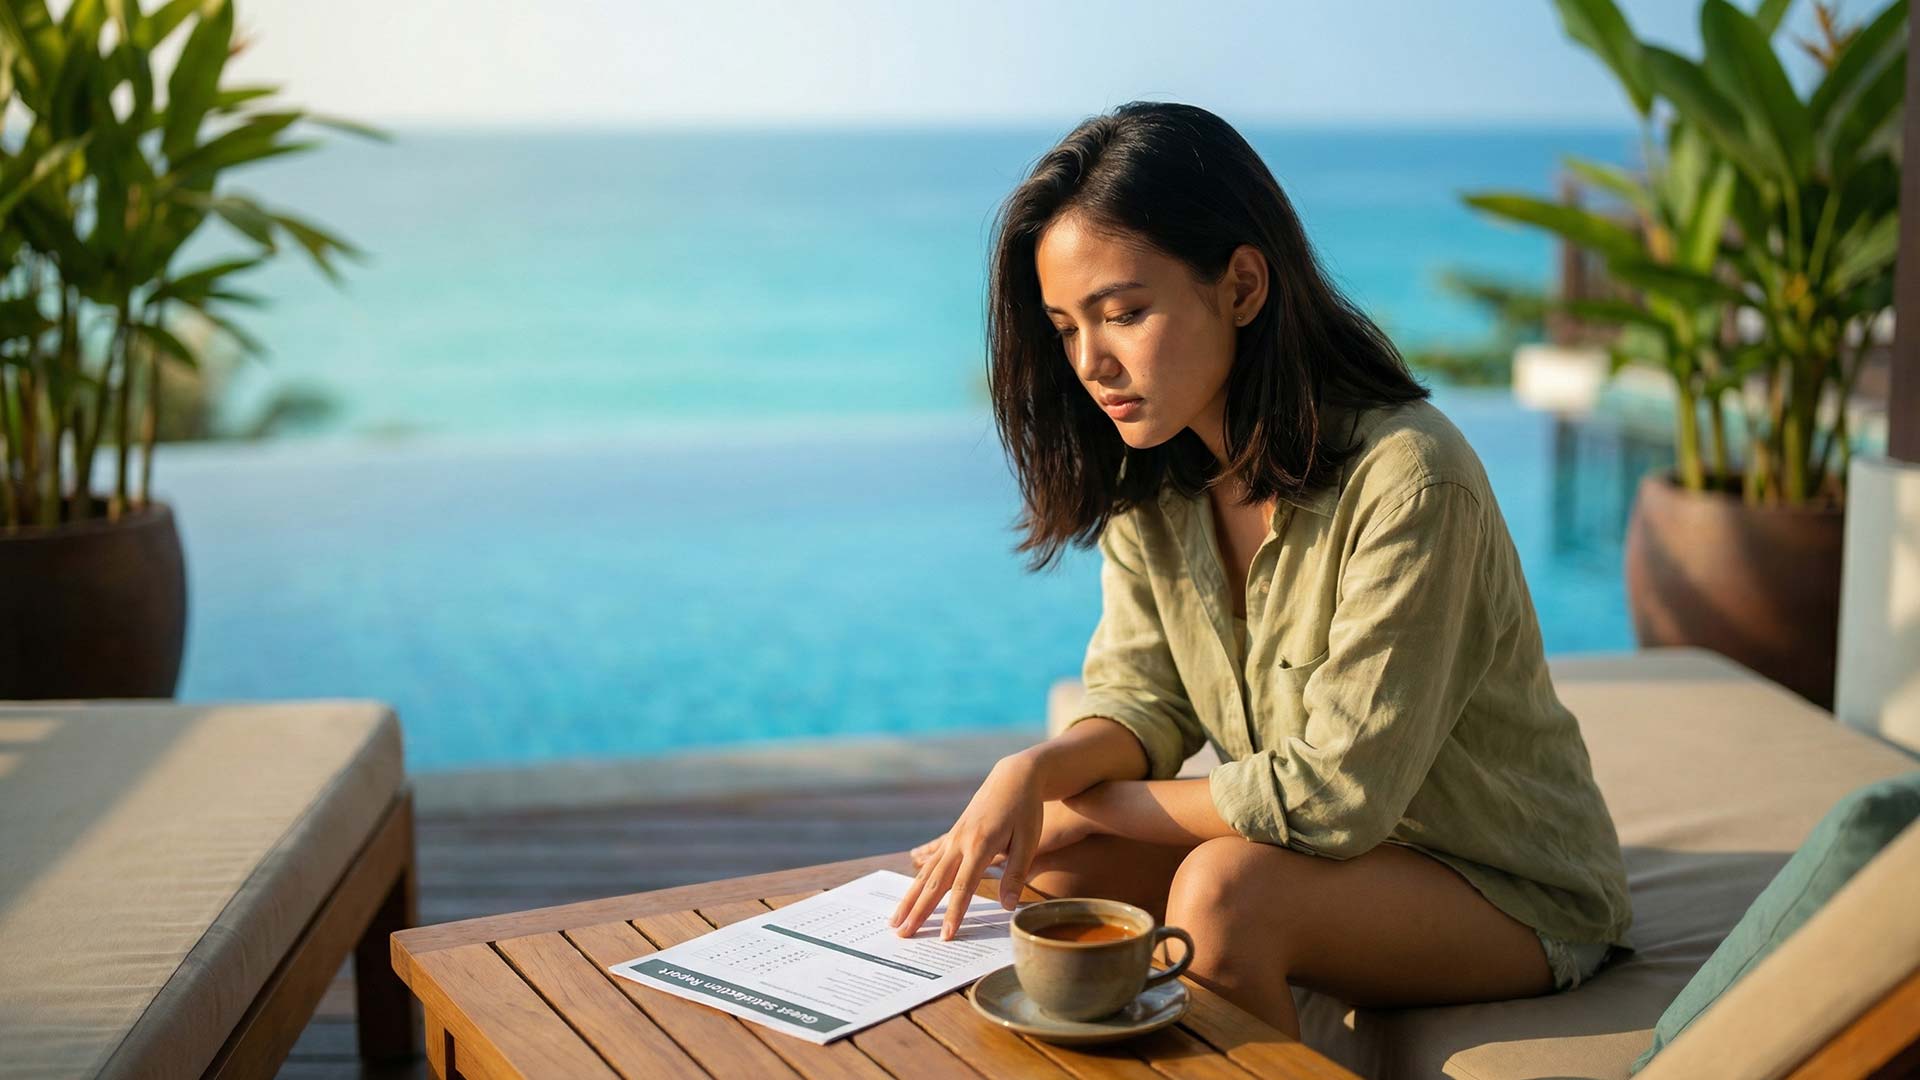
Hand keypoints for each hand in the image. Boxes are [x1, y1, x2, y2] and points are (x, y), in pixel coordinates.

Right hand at [890, 755, 1043, 939]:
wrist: (1014, 777)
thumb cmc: (1026, 810)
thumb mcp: (1029, 840)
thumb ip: (1016, 874)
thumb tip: (1006, 907)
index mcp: (981, 844)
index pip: (963, 886)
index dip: (954, 912)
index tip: (945, 935)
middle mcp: (960, 841)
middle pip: (935, 883)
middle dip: (919, 911)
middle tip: (903, 935)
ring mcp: (953, 838)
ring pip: (926, 874)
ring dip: (909, 899)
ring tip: (895, 921)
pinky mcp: (952, 836)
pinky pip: (930, 863)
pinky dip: (917, 882)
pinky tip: (907, 896)